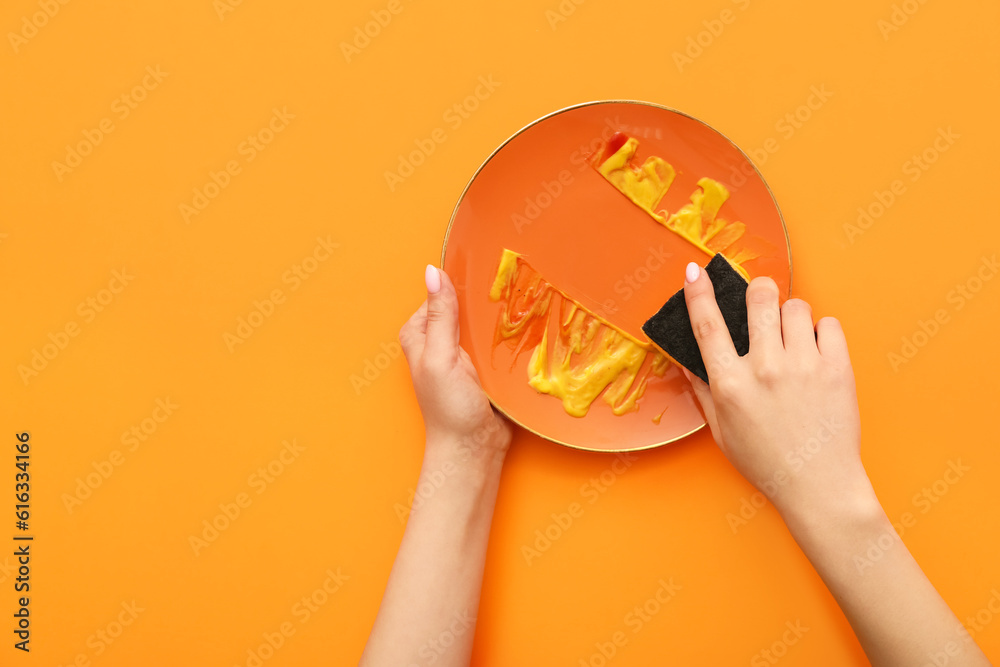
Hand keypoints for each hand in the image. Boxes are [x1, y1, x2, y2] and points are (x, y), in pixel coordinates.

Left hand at [399, 265, 512, 462]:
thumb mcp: (440, 357)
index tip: (485, 269)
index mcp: (420, 335)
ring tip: (523, 302)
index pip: (439, 295)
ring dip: (499, 318)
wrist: (474, 449)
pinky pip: (497, 344)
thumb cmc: (450, 408)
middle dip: (483, 299)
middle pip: (463, 307)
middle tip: (510, 284)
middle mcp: (440, 343)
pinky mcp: (486, 368)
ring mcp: (464, 356)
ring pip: (483, 324)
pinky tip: (524, 331)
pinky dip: (508, 338)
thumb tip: (433, 272)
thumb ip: (440, 316)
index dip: (459, 283)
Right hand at [680, 262, 872, 518]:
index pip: (708, 325)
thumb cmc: (766, 462)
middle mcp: (765, 370)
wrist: (818, 486)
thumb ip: (704, 392)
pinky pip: (829, 324)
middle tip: (762, 300)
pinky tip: (816, 352)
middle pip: (759, 299)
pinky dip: (822, 332)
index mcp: (731, 385)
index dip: (698, 293)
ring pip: (796, 306)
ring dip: (791, 315)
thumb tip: (688, 360)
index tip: (695, 271)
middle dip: (759, 291)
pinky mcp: (837, 369)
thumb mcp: (721, 431)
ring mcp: (803, 367)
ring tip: (793, 337)